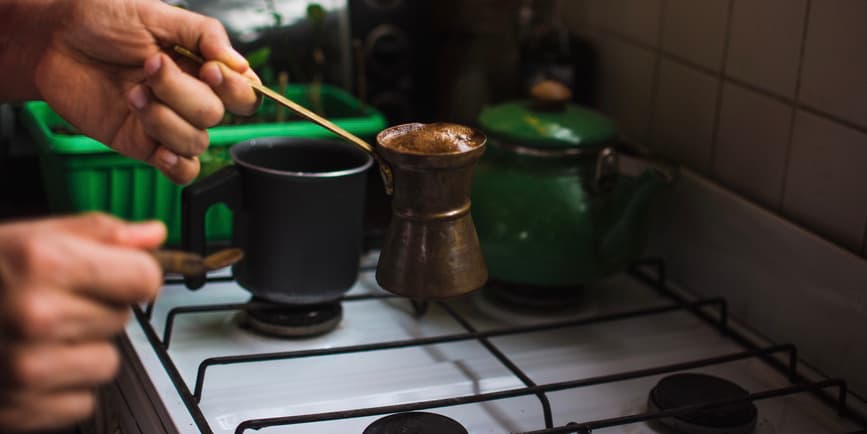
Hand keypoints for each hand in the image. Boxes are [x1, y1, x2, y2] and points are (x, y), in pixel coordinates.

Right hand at [0, 213, 164, 431]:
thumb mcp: (24, 237)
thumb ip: (96, 233)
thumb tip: (151, 236)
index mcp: (46, 264)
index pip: (144, 277)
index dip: (133, 273)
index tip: (118, 273)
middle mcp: (39, 317)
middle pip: (125, 317)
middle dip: (97, 307)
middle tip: (50, 301)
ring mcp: (29, 369)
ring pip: (107, 362)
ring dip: (81, 350)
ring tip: (36, 335)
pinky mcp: (22, 410)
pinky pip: (81, 400)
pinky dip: (61, 387)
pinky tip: (26, 365)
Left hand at [32, 0, 260, 183]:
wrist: (52, 40)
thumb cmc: (100, 19)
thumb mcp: (155, 14)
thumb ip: (203, 34)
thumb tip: (239, 63)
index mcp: (201, 66)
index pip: (244, 92)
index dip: (234, 88)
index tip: (209, 69)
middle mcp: (190, 97)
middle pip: (215, 114)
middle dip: (182, 93)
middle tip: (148, 68)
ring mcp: (168, 123)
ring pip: (196, 141)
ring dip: (165, 120)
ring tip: (132, 95)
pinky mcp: (143, 144)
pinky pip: (180, 170)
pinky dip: (177, 165)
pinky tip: (159, 149)